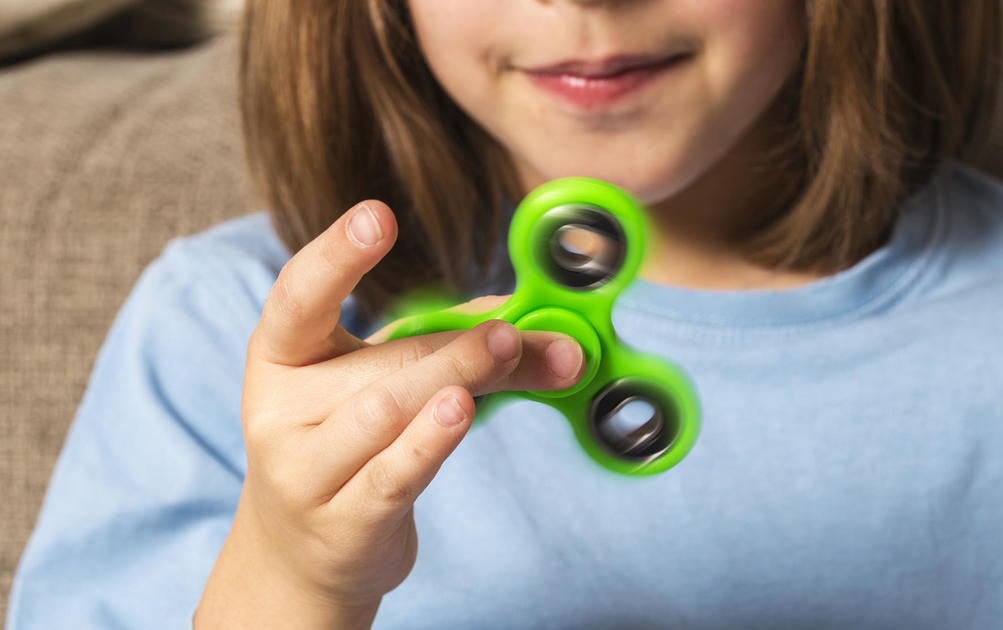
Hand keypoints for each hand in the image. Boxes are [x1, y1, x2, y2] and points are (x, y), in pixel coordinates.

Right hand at [195, 200, 584, 628]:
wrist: (304, 553)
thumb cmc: (354, 443)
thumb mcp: (388, 382)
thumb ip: (464, 347)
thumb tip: (560, 338)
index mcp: (281, 353)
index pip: (299, 294)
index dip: (337, 254)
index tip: (379, 215)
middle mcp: (277, 409)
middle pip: (380, 363)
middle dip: (454, 345)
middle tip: (512, 331)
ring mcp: (301, 471)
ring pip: (385, 413)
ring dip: (453, 379)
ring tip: (504, 353)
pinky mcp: (338, 523)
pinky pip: (392, 475)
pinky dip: (431, 443)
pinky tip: (461, 414)